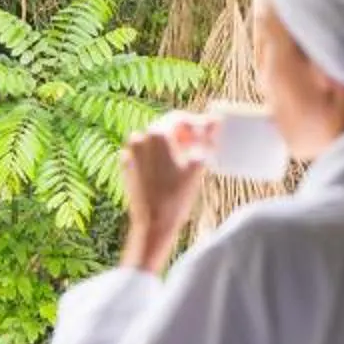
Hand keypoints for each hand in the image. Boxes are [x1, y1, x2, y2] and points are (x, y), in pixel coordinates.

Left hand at [118, 111, 216, 273]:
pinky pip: (146, 155)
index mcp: (157, 133)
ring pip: (156, 142)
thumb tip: (215, 119)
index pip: (180, 118)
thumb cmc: (176, 196)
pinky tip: (171, 172)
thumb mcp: (198, 164)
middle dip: (185, 136)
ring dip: (172, 146)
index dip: (198, 124)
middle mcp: (140, 139)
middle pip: (167, 128)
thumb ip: (206, 137)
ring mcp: (131, 154)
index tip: (209, 135)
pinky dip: (159, 158)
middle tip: (202, 148)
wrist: (153, 225)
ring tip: (188, 161)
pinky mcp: (128, 168)